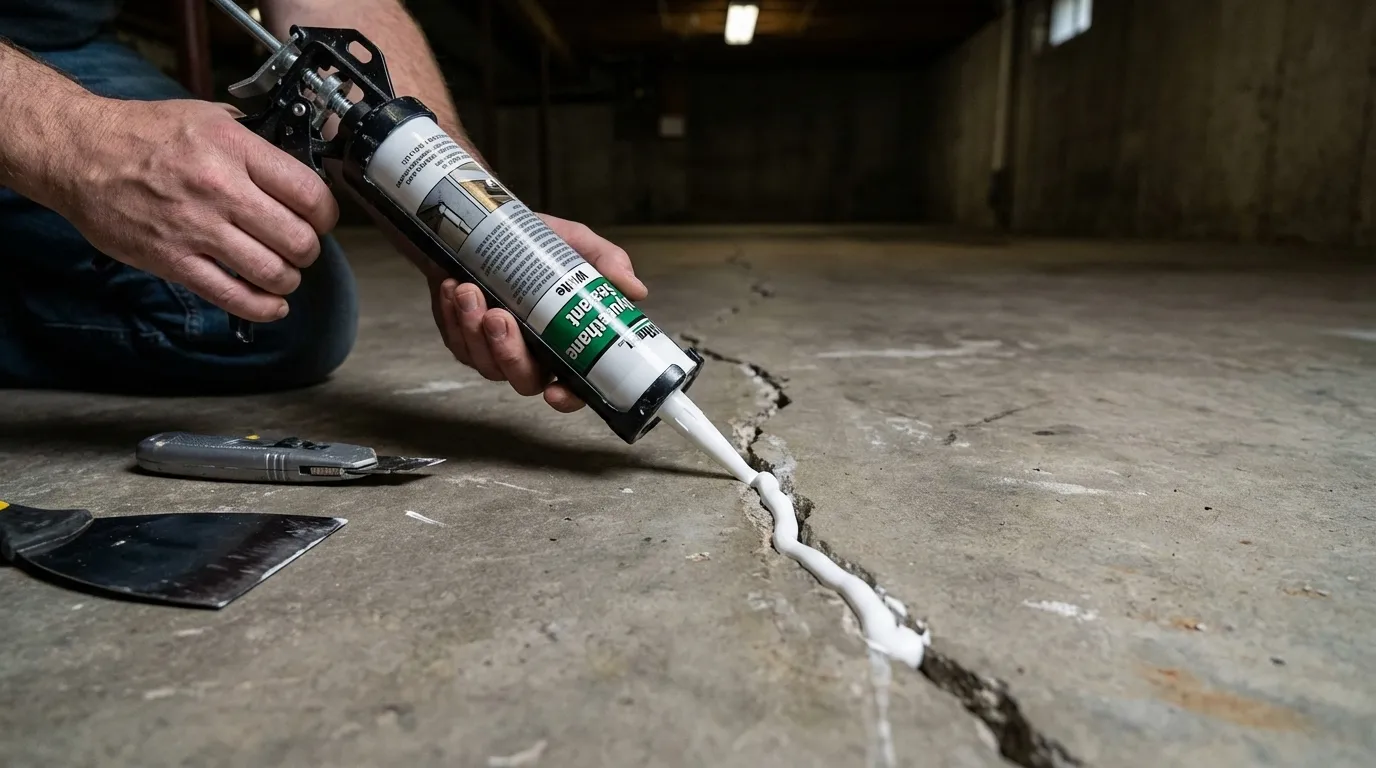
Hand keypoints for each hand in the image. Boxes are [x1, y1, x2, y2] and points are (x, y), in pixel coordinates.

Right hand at [50, 98, 338, 321]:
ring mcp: (196, 228)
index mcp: (234, 149)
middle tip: (301, 247)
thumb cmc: (143, 133)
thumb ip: (254, 144)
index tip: (321, 218)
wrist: (79, 153)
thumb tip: (296, 169)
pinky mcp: (172, 260)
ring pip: (272, 272)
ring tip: (283, 272)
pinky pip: (232, 296)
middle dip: (309, 250)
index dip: (326, 213)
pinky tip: (272, 304)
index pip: (309, 193)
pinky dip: (262, 307)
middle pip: (297, 239)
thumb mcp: (207, 116)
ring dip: (288, 279)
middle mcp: (219, 189)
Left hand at [432, 214, 647, 411]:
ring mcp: (496, 352)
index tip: (556, 392)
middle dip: (509, 353)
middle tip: (499, 316)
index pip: (575, 387)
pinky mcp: (464, 341)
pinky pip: (458, 343)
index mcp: (566, 342)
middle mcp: (534, 355)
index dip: (568, 399)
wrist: (482, 227)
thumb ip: (605, 263)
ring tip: (470, 291)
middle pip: (525, 382)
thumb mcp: (575, 244)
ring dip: (474, 330)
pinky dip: (453, 317)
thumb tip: (635, 290)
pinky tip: (455, 289)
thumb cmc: (534, 243)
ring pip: (486, 364)